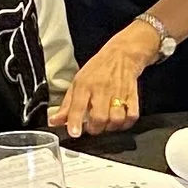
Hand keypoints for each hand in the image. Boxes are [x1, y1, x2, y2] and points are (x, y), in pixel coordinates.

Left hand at [57, 22, 162, 137]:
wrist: (122, 54)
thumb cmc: (98, 69)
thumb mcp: (77, 82)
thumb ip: (66, 105)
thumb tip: (55, 121)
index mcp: (85, 85)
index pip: (78, 106)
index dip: (75, 121)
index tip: (74, 133)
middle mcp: (101, 89)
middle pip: (99, 117)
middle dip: (94, 129)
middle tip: (91, 128)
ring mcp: (118, 92)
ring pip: (116, 119)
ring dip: (110, 127)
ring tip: (105, 125)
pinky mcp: (132, 95)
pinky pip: (132, 116)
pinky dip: (125, 124)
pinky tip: (119, 121)